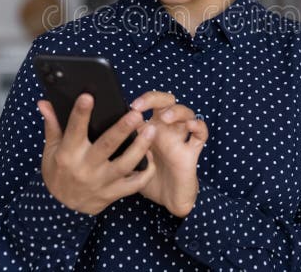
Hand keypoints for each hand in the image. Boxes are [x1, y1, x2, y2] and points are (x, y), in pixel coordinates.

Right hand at [37, 93, 156, 214]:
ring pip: (125, 164)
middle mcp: (85, 168)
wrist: (62, 208)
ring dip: (140, 147)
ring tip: (151, 130)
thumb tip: (45, 102)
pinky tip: (153, 156)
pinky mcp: (112, 194)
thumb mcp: (50, 150)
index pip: (74, 130)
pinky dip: (146, 172)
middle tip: (136, 113)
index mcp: (68, 154)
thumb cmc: (58, 172)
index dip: (80, 114)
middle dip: (122, 129)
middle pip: (107, 146)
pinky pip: (134, 184)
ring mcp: (100, 182)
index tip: (88, 96)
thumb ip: (52, 125)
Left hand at [130, 91, 208, 216]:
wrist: (167, 201)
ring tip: (165, 118)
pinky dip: (198, 125)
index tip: (125, 106)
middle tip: (140, 106)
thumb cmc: (147, 179)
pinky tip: (190, 125)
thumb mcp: (129, 162)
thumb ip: (120, 147)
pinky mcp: (191, 152)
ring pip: (186, 112)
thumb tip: (99, 134)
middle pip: (167, 101)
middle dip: (155, 98)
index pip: (147, 104)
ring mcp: (180, 139)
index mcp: (150, 128)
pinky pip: (201, 134)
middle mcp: (166, 130)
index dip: (138, 100)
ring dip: (176, 111)